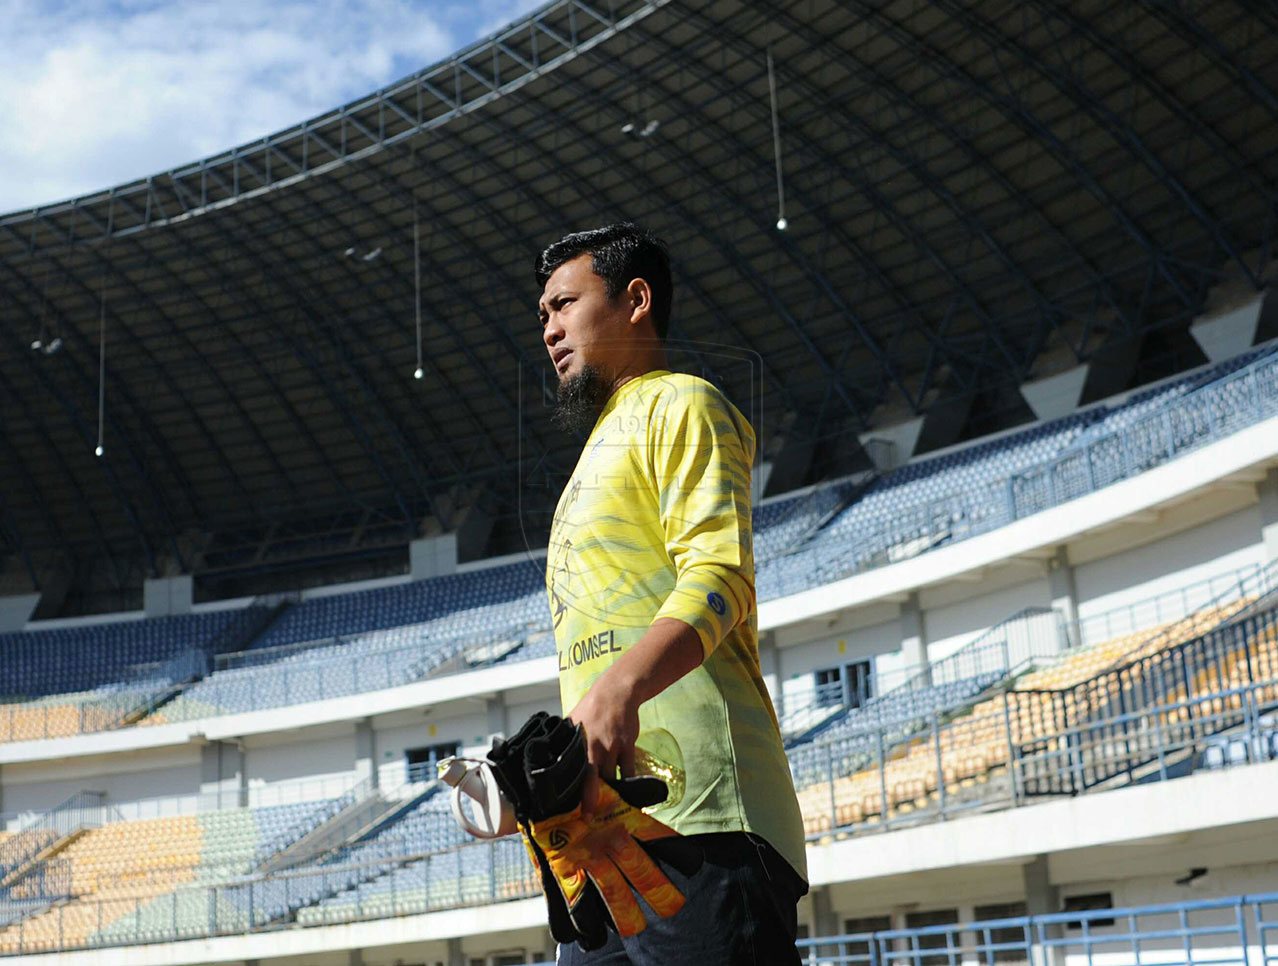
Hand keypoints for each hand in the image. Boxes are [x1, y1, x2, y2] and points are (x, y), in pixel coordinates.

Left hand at [565, 672, 639, 818]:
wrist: (617, 693)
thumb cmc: (592, 708)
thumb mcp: (573, 721)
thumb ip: (566, 741)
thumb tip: (552, 757)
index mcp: (576, 742)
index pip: (571, 771)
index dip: (571, 790)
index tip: (569, 805)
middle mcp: (592, 746)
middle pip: (591, 779)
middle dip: (591, 800)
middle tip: (589, 818)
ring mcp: (611, 746)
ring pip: (611, 777)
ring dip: (611, 793)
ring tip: (611, 807)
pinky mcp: (627, 744)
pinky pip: (628, 769)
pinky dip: (628, 782)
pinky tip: (630, 793)